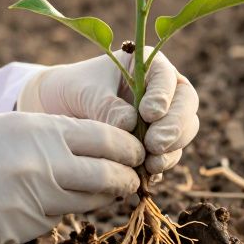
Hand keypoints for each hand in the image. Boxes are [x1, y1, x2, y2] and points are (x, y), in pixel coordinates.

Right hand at [0, 113, 143, 243]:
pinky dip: (53, 215)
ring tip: (94, 192)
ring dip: (97, 199)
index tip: (137, 155)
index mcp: (43, 130)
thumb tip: (99, 151)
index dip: (130, 149)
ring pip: (85, 204)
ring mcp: (31, 201)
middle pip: (108, 177)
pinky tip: (34, 204)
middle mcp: (43, 165)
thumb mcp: (12, 125)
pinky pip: (51, 224)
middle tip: (132, 182)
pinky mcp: (19, 230)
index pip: (109, 140)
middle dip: (127, 180)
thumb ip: (55, 137)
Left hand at [17, 49, 199, 175]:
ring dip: (171, 151)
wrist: (58, 110)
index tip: (149, 114)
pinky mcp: (156, 145)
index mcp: (148, 66)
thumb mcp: (84, 92)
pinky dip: (160, 167)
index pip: (167, 78)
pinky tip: (146, 177)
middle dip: (174, 127)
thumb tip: (130, 124)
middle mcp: (163, 91)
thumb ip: (107, 106)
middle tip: (155, 144)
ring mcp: (163, 119)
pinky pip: (168, 156)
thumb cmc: (72, 89)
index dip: (163, 96)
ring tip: (151, 164)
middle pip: (186, 106)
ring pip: (182, 133)